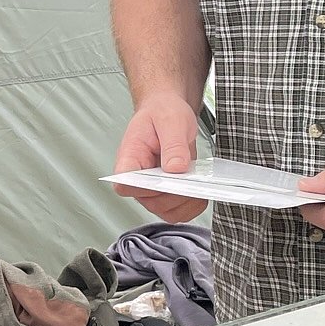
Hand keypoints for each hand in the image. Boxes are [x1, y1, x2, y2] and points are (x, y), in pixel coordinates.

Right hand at [110, 91, 207, 222]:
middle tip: (191, 174)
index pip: (125, 185)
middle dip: (176, 192)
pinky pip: (178, 212)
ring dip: (187, 200)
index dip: (145, 187)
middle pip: (151, 201)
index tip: (166, 176)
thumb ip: (173, 145)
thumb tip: (175, 169)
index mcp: (129, 158)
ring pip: (166, 211)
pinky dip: (193, 205)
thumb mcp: (171, 120)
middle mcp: (137, 179)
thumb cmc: (162, 113)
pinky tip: (199, 189)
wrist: (167, 113)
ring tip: (197, 180)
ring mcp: (151, 190)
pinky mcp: (166, 196)